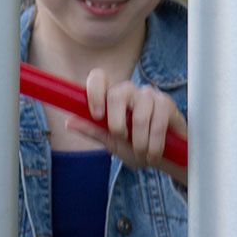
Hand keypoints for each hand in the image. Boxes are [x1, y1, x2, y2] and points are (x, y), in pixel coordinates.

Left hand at [65, 68, 188, 184]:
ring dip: (140, 143)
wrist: (166, 158)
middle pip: (118, 94)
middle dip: (117, 124)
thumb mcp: (112, 143)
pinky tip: (154, 153)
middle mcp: (129, 91)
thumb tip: (69, 122)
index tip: (97, 115)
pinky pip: (158, 123)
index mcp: (111, 97)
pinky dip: (154, 145)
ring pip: (139, 115)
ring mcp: (149, 95)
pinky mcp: (167, 104)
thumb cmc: (137, 148)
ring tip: (142, 153)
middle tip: (122, 140)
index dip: (95, 91)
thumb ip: (93, 130)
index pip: (99, 78)